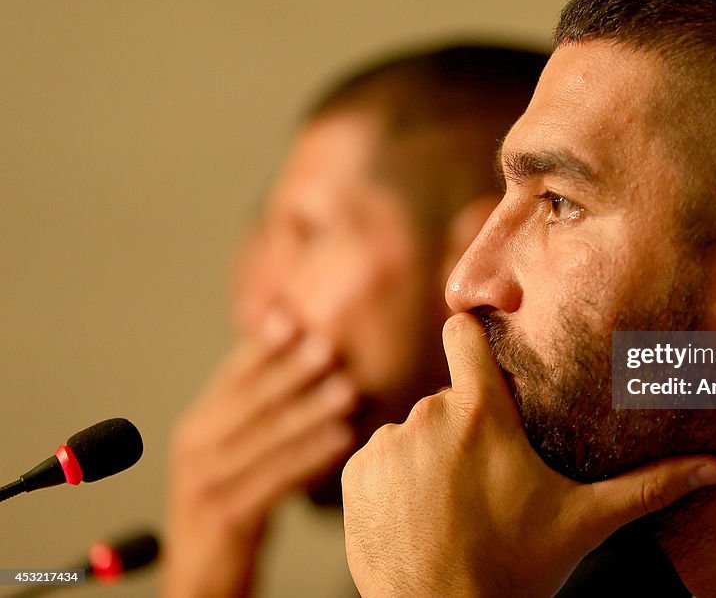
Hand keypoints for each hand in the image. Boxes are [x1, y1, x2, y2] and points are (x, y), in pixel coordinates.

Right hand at [163, 313, 357, 597]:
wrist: (203, 575)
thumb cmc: (232, 505)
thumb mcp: (237, 453)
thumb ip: (259, 411)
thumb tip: (299, 358)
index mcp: (198, 426)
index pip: (230, 378)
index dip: (260, 348)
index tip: (292, 318)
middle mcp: (194, 450)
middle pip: (246, 404)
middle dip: (288, 373)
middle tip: (327, 347)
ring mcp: (205, 485)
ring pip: (262, 441)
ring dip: (306, 413)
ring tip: (346, 391)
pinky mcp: (225, 519)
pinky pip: (272, 483)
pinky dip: (308, 459)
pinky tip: (341, 441)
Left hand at [342, 313, 715, 596]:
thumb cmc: (518, 568)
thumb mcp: (586, 521)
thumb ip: (650, 486)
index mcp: (482, 413)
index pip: (463, 333)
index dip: (472, 336)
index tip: (482, 350)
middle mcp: (428, 416)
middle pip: (449, 399)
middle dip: (465, 428)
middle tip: (487, 479)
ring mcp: (387, 445)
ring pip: (414, 432)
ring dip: (430, 456)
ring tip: (453, 506)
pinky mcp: (356, 474)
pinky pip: (380, 459)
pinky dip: (396, 480)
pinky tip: (420, 516)